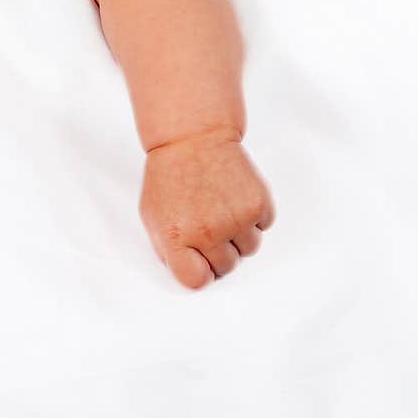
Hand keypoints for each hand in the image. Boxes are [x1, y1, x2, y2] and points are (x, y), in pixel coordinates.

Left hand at [139, 132, 274, 289]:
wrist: (193, 137)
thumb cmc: (170, 174)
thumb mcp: (153, 215)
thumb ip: (168, 249)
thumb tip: (190, 272)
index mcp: (177, 238)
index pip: (197, 281)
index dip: (200, 270)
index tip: (199, 260)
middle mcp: (208, 233)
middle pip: (226, 267)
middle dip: (219, 250)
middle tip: (210, 224)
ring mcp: (235, 219)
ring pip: (249, 249)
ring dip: (239, 234)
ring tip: (222, 207)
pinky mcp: (257, 203)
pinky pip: (264, 226)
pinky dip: (254, 216)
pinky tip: (235, 196)